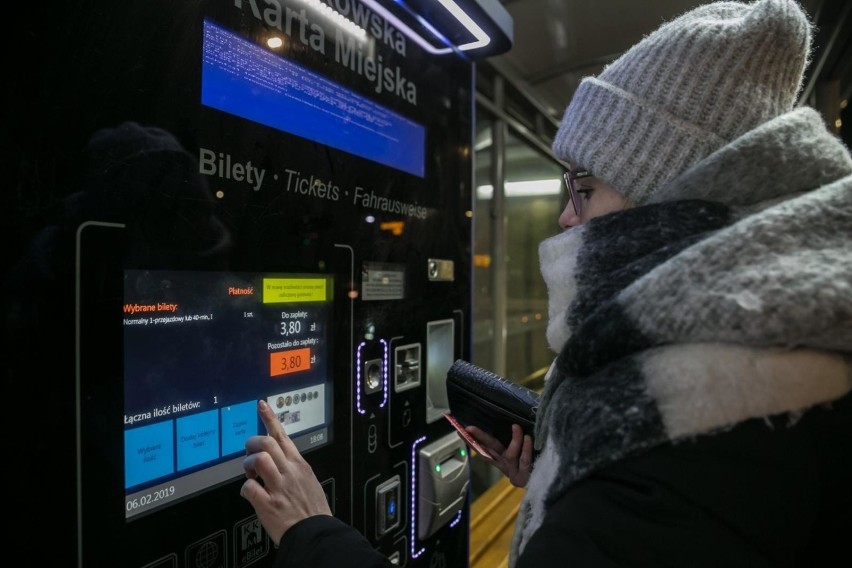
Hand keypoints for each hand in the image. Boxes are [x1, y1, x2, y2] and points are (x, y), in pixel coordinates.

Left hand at [241, 400, 331, 544]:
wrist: (316, 533)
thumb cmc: (313, 510)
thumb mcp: (309, 481)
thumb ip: (293, 469)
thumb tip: (280, 463)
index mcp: (299, 465)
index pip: (283, 435)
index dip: (270, 419)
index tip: (261, 406)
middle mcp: (289, 472)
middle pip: (266, 443)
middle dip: (252, 444)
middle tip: (250, 453)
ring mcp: (278, 487)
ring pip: (258, 459)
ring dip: (248, 465)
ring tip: (251, 474)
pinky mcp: (268, 504)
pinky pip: (249, 488)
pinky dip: (245, 489)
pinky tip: (250, 493)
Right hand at [465, 424, 532, 487]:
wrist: (547, 484)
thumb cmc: (535, 462)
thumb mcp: (522, 451)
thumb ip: (515, 440)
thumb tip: (512, 421)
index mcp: (501, 459)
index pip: (483, 448)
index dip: (471, 441)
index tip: (460, 431)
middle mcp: (504, 466)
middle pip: (489, 451)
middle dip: (479, 438)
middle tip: (469, 428)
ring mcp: (513, 473)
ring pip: (510, 455)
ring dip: (514, 440)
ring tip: (516, 427)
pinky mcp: (524, 477)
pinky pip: (525, 460)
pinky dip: (526, 448)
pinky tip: (528, 438)